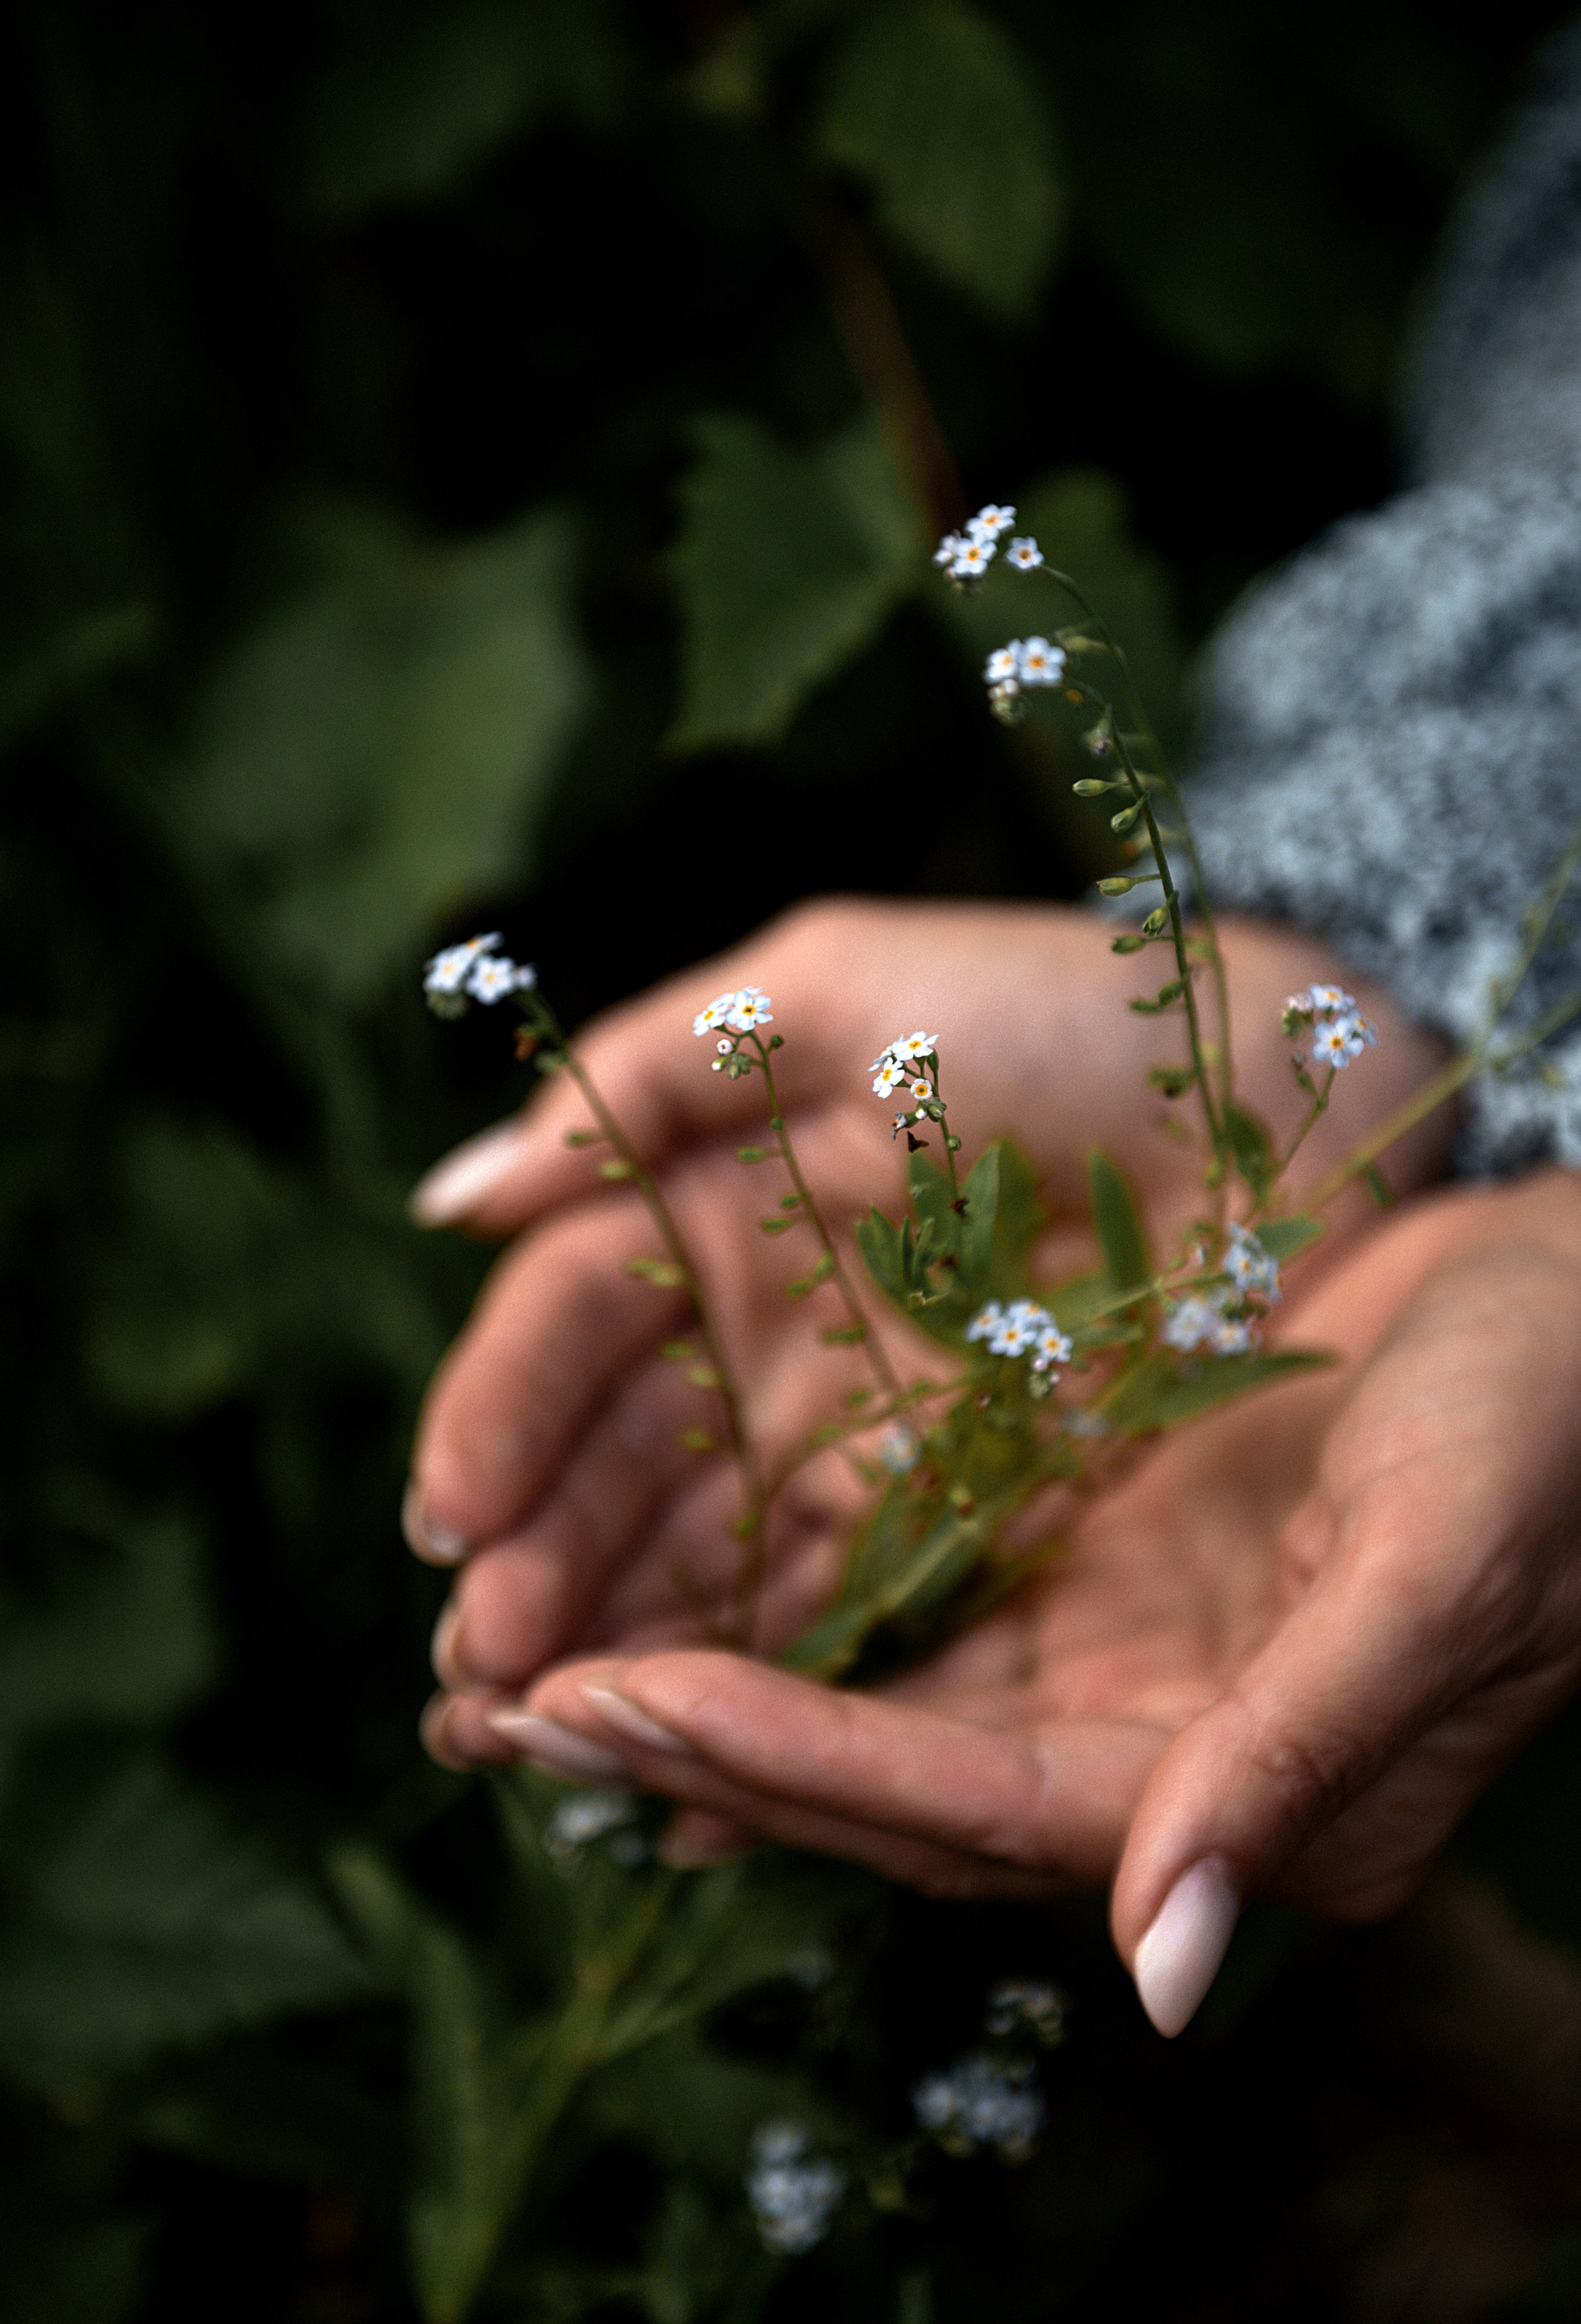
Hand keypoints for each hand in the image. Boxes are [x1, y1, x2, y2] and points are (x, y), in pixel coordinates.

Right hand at [407, 899, 1448, 1714]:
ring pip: (704, 1560)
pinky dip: (748, 1685)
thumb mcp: (843, 995)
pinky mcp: (951, 1525)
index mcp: (715, 1204)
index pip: (573, 1318)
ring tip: (523, 1740)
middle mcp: (762, 1338)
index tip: (452, 1516)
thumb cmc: (1064, 1012)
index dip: (502, 1414)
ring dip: (611, 1650)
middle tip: (473, 1672)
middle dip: (535, 1568)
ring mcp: (851, 1440)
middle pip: (616, 1465)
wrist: (1282, 1098)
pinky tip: (670, 1762)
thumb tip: (451, 1200)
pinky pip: (832, 1615)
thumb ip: (648, 1075)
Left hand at [457, 1169, 1580, 2037]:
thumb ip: (1299, 1762)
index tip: (594, 1696)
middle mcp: (1169, 1764)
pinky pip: (918, 1636)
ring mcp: (1132, 1677)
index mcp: (1248, 1789)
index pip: (966, 1804)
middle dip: (688, 1753)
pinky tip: (670, 1614)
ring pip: (878, 1722)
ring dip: (706, 1707)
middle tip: (484, 1706)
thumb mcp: (1441, 1570)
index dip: (778, 1755)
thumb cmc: (1547, 1424)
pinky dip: (790, 1636)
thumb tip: (1166, 1984)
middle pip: (890, 1794)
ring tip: (520, 1678)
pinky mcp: (1109, 1589)